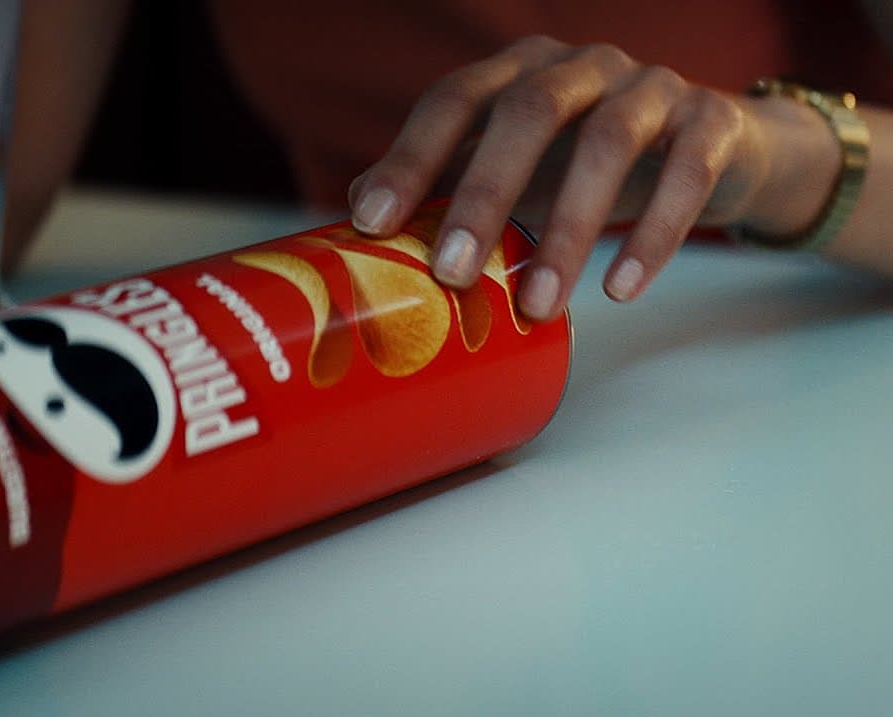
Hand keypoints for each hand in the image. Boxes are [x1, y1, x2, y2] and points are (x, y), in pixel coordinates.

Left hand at [348, 36, 808, 320]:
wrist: (711, 149)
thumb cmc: (583, 163)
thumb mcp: (511, 169)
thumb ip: (443, 182)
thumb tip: (350, 214)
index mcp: (517, 72)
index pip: (453, 99)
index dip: (410, 157)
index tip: (372, 224)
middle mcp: (580, 65)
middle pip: (526, 113)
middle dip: (484, 194)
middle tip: (452, 273)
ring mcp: (650, 87)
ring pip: (607, 143)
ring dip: (567, 230)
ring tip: (539, 306)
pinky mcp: (710, 122)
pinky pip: (686, 172)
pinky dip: (653, 234)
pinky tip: (620, 290)